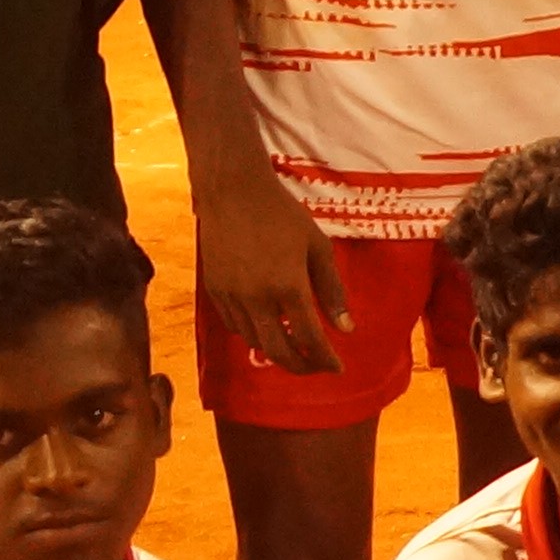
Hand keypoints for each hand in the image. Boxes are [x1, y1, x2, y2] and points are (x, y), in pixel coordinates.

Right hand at [194, 162, 348, 379]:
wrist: (233, 191)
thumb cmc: (283, 215)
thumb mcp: (318, 247)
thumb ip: (333, 290)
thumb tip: (346, 329)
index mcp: (289, 286)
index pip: (311, 338)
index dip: (326, 359)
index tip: (338, 368)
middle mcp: (257, 298)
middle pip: (280, 351)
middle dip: (301, 366)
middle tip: (316, 367)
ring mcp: (232, 296)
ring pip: (254, 342)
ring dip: (277, 351)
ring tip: (295, 349)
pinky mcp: (213, 291)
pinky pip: (234, 326)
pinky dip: (253, 335)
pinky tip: (267, 329)